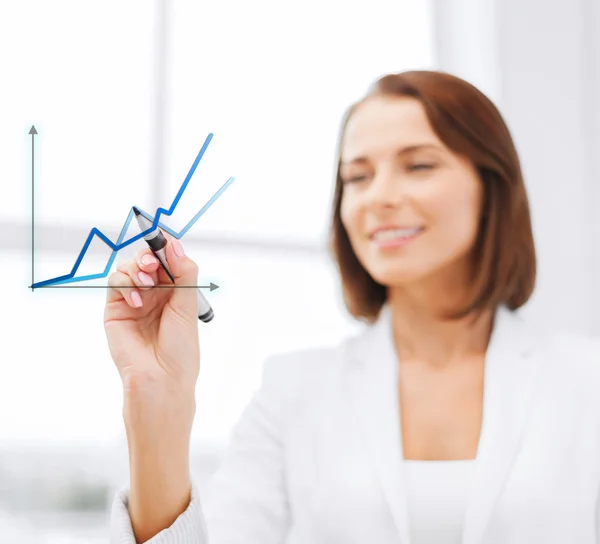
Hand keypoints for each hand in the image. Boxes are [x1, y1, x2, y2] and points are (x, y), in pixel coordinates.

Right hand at [104, 237, 199, 396]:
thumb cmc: (180, 348)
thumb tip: (175, 244)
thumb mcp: (187, 306)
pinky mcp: (116, 308)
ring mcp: (134, 299)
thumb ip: (183, 273)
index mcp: (176, 291)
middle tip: (153, 265)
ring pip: (128, 266)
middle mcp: (155, 292)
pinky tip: (137, 300)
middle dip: (149, 255)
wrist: (161, 378)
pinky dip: (124, 283)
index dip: (166, 247)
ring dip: (136, 269)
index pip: (168, 259)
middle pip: (146, 258)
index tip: (165, 239)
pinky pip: (114, 282)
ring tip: (146, 286)